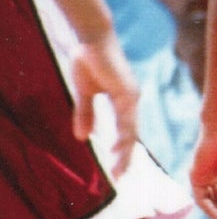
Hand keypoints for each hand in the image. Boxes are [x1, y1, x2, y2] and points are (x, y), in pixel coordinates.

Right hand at [70, 33, 138, 175]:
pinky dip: (124, 133)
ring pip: (131, 130)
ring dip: (125, 151)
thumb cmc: (89, 62)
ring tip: (120, 170)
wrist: (91, 40)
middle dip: (126, 157)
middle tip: (120, 178)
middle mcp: (131, 100)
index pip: (125, 131)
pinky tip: (120, 147)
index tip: (116, 170)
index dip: (121, 151)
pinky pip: (126, 117)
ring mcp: (131, 95)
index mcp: (123, 101)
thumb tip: (83, 137)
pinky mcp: (127, 91)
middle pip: (131, 134)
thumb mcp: (85, 94)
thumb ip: (86, 114)